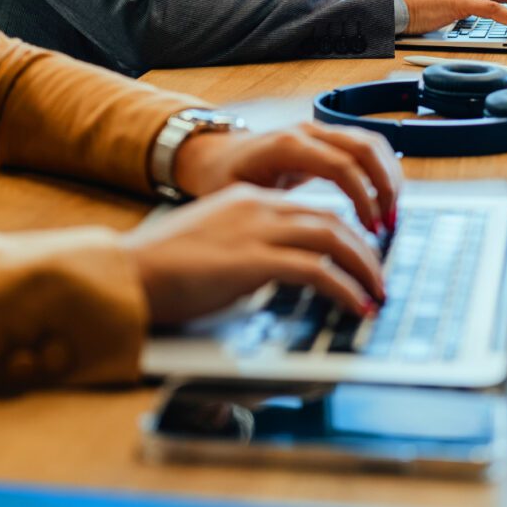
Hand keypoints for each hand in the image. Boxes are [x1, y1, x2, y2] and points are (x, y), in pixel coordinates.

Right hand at [125, 185, 384, 323]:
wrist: (127, 273)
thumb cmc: (161, 268)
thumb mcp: (213, 245)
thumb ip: (248, 247)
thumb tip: (280, 272)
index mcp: (248, 200)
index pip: (312, 211)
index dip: (345, 234)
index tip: (362, 256)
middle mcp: (257, 208)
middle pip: (331, 220)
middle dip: (364, 250)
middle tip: (380, 277)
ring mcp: (255, 231)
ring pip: (331, 238)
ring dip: (363, 267)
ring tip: (377, 293)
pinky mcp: (251, 261)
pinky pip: (314, 270)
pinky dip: (343, 288)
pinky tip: (355, 305)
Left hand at [173, 121, 401, 232]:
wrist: (215, 155)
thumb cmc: (223, 178)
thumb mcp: (238, 198)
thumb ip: (271, 213)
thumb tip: (304, 239)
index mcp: (286, 146)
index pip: (341, 166)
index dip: (363, 198)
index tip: (371, 230)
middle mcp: (308, 131)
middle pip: (365, 147)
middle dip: (385, 186)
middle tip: (389, 224)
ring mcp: (320, 131)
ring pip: (372, 143)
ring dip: (389, 178)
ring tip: (390, 215)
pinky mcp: (327, 139)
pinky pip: (366, 147)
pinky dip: (382, 171)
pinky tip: (382, 201)